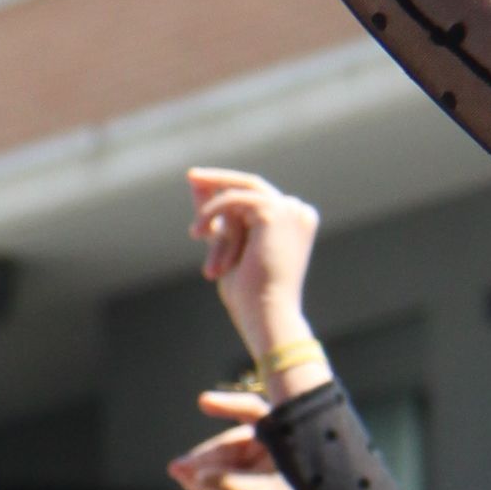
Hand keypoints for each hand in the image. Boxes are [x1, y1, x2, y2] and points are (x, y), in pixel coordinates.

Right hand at [172, 398, 337, 489]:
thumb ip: (220, 484)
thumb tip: (184, 470)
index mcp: (284, 446)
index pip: (255, 413)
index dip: (230, 405)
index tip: (204, 402)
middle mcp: (265, 451)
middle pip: (227, 444)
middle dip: (206, 456)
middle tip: (183, 469)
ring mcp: (246, 468)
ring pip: (213, 461)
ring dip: (199, 470)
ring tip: (183, 477)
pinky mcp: (230, 484)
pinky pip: (207, 476)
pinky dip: (196, 479)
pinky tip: (186, 482)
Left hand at [187, 168, 321, 369]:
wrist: (265, 314)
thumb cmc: (249, 292)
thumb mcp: (226, 243)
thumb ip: (215, 213)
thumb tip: (196, 182)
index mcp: (295, 222)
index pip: (258, 195)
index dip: (228, 186)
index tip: (199, 181)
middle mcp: (299, 212)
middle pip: (251, 185)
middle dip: (218, 179)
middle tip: (191, 175)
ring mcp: (291, 210)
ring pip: (239, 195)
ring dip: (213, 214)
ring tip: (196, 234)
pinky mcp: (276, 212)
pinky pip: (233, 200)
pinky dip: (213, 213)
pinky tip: (199, 233)